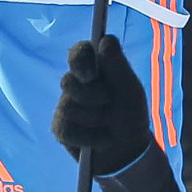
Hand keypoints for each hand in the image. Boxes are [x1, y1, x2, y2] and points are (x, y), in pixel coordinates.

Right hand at [51, 37, 156, 171]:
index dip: (80, 59)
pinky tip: (101, 140)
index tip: (91, 74)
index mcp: (94, 68)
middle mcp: (76, 84)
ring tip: (110, 126)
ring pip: (68, 107)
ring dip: (95, 119)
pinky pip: (66, 129)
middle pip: (68, 81)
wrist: (128, 151)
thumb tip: (104, 40)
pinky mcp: (60, 127)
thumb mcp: (131, 91)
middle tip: (108, 102)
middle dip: (90, 95)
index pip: (79, 52)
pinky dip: (89, 137)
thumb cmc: (130, 115)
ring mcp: (65, 105)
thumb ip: (119, 66)